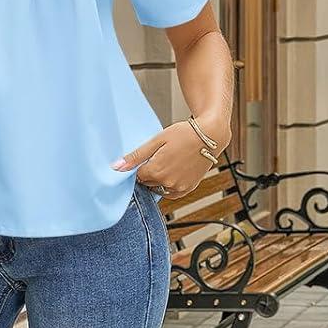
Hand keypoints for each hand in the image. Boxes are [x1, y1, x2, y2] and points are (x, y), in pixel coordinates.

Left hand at [112, 119, 229, 197]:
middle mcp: (167, 182)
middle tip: (160, 157)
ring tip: (169, 162)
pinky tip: (174, 171)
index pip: (137, 175)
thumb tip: (116, 167)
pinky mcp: (188, 189)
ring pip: (159, 188)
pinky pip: (171, 193)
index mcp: (156, 171)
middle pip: (148, 182)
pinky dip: (169, 185)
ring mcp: (179, 187)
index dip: (141, 165)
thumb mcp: (156, 140)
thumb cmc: (184, 134)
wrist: (210, 136)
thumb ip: (136, 156)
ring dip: (159, 179)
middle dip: (150, 172)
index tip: (149, 156)